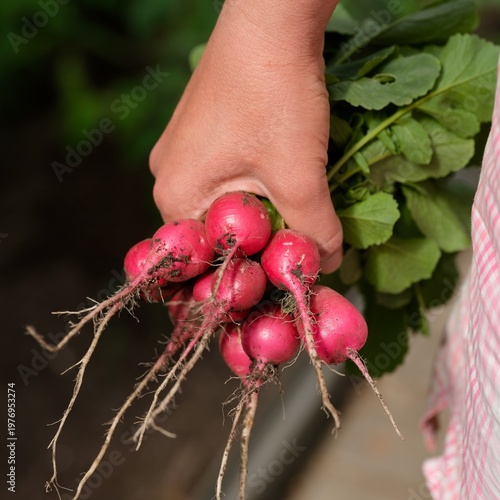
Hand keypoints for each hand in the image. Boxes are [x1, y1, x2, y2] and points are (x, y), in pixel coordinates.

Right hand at [149, 1, 342, 271]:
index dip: (248, 275)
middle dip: (256, 244)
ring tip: (292, 208)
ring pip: (222, 206)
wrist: (269, 19)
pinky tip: (278, 177)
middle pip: (216, 235)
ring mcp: (180, 153)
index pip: (208, 263)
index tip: (280, 278)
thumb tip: (327, 264)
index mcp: (175, 197)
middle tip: (294, 245)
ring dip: (258, 215)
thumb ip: (314, 232)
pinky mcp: (197, 135)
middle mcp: (167, 178)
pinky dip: (251, 189)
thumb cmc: (274, 97)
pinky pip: (222, 179)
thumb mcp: (299, 177)